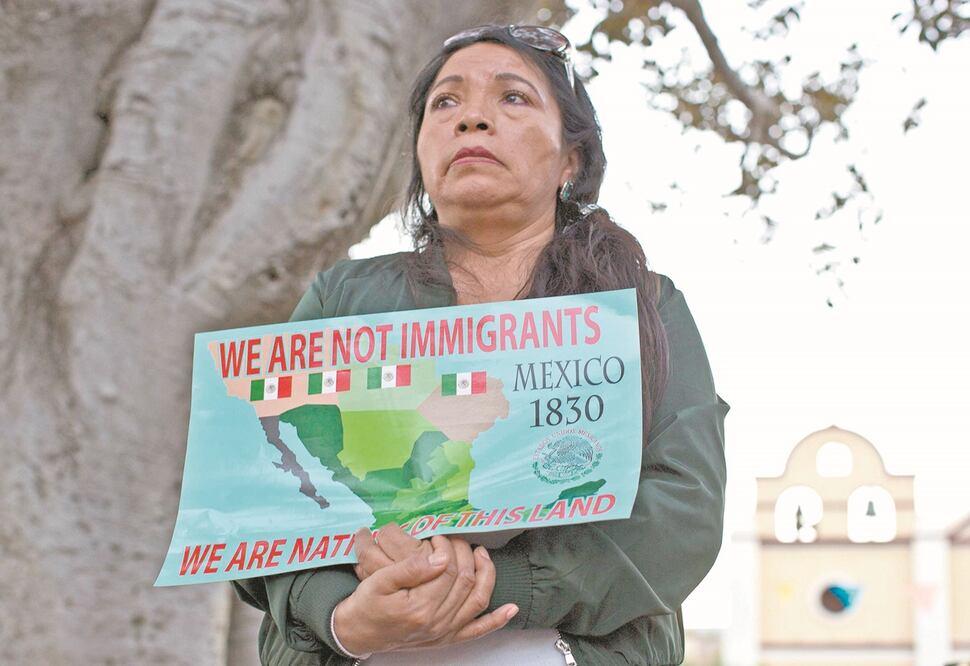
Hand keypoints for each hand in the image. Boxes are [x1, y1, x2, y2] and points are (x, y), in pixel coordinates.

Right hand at [334, 535, 516, 654]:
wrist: (358, 633)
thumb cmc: (366, 605)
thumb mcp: (378, 581)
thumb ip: (410, 568)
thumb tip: (440, 556)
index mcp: (420, 607)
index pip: (448, 569)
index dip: (447, 547)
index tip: (438, 535)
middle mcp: (437, 622)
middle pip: (465, 581)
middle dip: (465, 554)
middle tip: (456, 538)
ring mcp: (444, 632)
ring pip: (477, 600)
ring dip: (487, 576)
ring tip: (483, 554)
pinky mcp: (446, 638)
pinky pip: (477, 630)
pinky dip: (496, 620)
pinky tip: (510, 609)